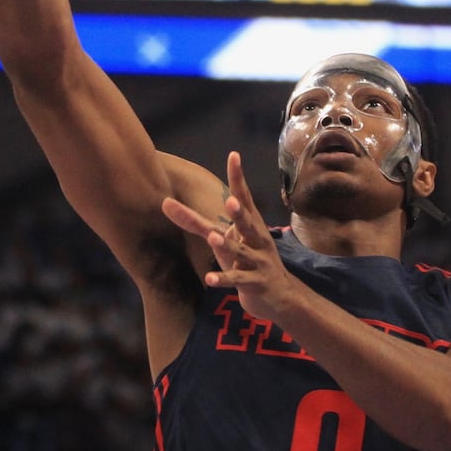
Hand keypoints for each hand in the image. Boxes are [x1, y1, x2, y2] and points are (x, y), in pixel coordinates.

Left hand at [162, 152, 301, 320]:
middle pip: (247, 223)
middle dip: (239, 213)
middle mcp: (257, 240)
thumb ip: (197, 224)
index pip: (244, 197)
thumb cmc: (249, 261)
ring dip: (228, 246)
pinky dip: (223, 279)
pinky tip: (209, 280)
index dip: (238, 177)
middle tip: (230, 201)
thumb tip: (168, 205)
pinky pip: (237, 281)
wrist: (281, 296)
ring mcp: (258, 261)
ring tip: (215, 238)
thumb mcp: (226, 240)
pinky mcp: (255, 283)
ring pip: (241, 253)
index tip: (233, 155)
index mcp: (251, 225)